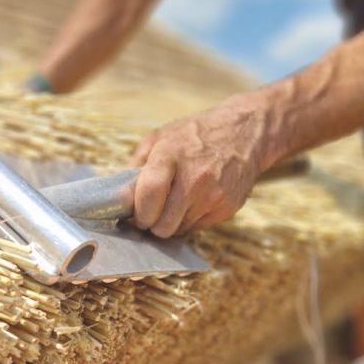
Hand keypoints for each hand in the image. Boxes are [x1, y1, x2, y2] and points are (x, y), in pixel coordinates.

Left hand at [131, 94, 271, 236]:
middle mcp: (195, 179)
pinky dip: (191, 219)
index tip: (136, 212)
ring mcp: (214, 196)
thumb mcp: (158, 138)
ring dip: (172, 222)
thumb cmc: (195, 135)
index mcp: (171, 157)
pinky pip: (197, 228)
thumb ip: (134, 168)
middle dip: (153, 223)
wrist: (245, 132)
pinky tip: (195, 199)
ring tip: (176, 200)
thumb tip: (118, 199)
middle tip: (153, 211)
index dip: (139, 213)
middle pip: (162, 226)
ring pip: (179, 231)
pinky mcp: (227, 208)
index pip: (148, 197)